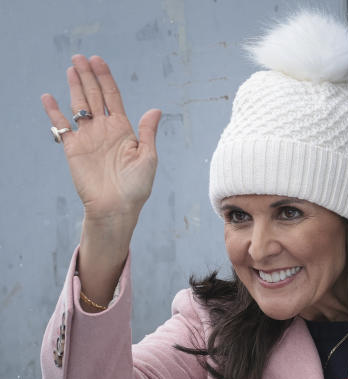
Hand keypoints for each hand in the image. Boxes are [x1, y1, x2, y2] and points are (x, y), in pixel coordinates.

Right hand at [41, 55, 160, 234]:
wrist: (116, 208)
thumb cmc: (136, 187)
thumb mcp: (148, 158)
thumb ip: (147, 133)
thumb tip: (155, 110)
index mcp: (124, 130)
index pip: (113, 97)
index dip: (105, 78)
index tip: (98, 61)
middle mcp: (105, 130)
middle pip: (94, 96)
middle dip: (88, 76)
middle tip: (79, 57)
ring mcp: (88, 138)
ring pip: (79, 106)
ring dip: (75, 87)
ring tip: (71, 68)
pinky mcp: (73, 149)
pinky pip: (62, 126)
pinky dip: (54, 112)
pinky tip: (48, 97)